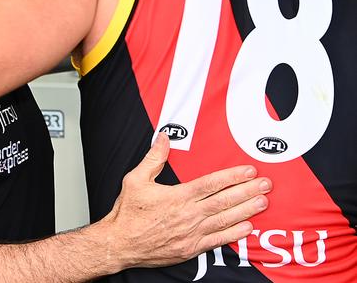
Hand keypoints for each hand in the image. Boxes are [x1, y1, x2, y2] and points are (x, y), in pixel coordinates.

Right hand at [102, 133, 270, 269]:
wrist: (120, 244)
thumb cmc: (127, 213)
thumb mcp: (135, 179)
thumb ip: (153, 158)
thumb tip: (164, 137)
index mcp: (177, 196)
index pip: (212, 184)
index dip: (232, 176)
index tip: (248, 171)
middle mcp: (188, 215)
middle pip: (224, 201)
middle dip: (248, 191)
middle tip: (266, 185)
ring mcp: (191, 233)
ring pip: (225, 220)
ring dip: (247, 210)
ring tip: (263, 202)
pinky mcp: (191, 248)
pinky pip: (218, 240)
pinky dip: (234, 233)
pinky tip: (247, 227)